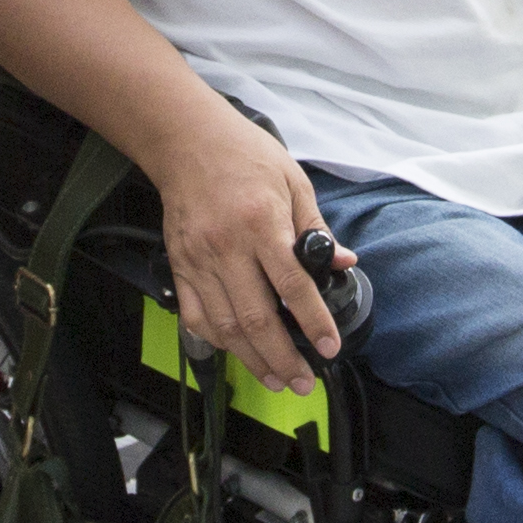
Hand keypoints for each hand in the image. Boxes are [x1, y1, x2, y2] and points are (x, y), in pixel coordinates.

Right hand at [143, 104, 336, 396]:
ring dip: (252, 359)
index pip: (293, 285)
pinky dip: (216, 340)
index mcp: (262, 224)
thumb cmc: (245, 155)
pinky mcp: (179, 265)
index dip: (313, 322)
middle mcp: (227, 246)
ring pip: (225, 325)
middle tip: (302, 381)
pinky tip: (237, 351)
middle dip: (282, 358)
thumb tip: (344, 262)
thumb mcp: (294, 182)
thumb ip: (316, 228)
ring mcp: (199, 259)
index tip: (328, 347)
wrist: (188, 141)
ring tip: (275, 377)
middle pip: (256, 317)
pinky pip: (195, 315)